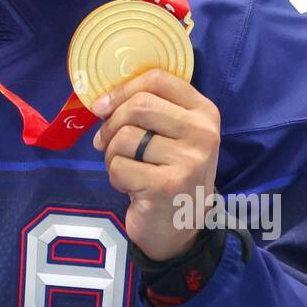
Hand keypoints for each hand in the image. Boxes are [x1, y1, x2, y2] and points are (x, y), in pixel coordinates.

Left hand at [91, 69, 220, 261]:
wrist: (181, 227)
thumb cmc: (169, 172)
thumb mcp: (173, 135)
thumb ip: (149, 110)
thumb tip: (101, 101)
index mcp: (204, 112)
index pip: (158, 79)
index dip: (123, 89)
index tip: (103, 105)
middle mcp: (203, 133)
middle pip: (139, 106)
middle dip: (111, 124)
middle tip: (105, 142)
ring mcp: (188, 160)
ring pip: (125, 137)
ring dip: (111, 154)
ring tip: (123, 167)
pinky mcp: (167, 186)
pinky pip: (119, 166)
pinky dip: (115, 176)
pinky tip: (130, 186)